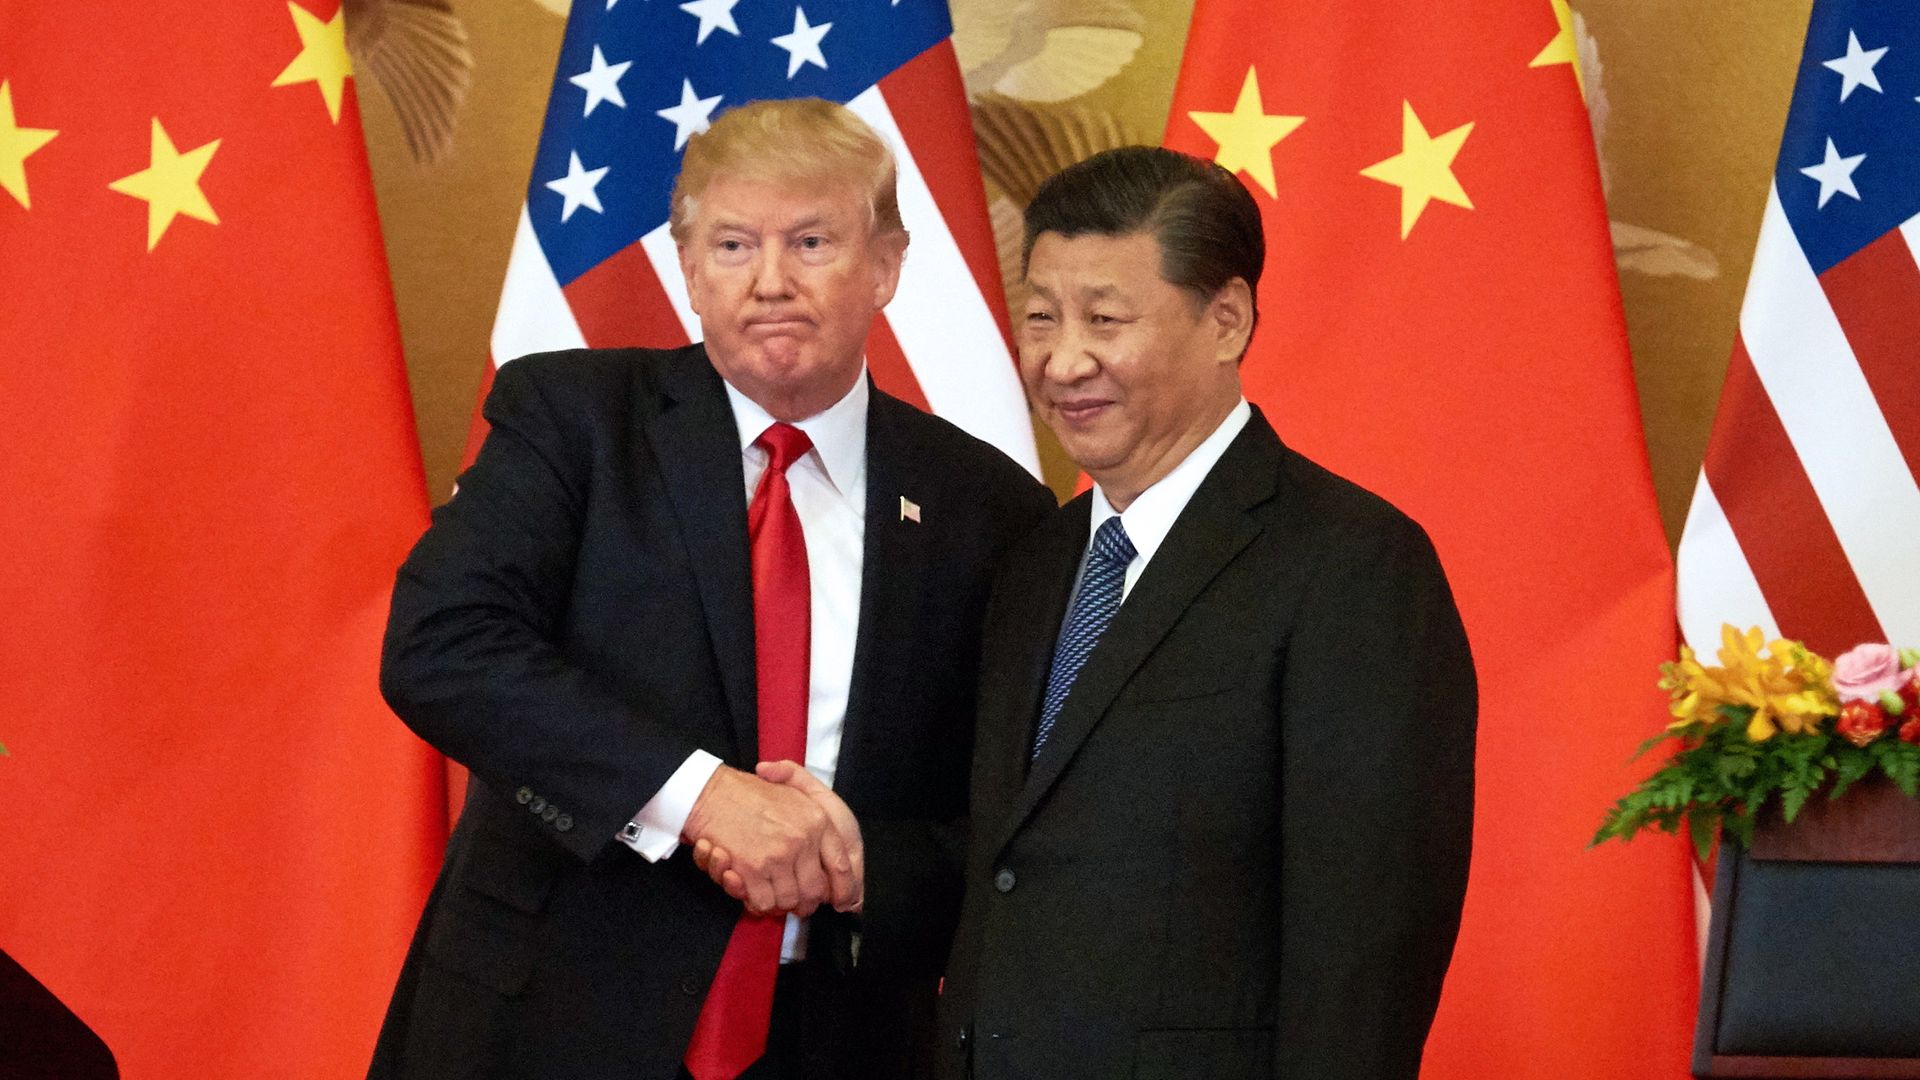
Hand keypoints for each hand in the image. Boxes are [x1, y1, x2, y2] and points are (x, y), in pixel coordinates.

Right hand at [681, 766, 850, 916]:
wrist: (713, 793)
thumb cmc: (751, 793)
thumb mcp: (796, 791)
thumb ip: (817, 820)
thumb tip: (833, 860)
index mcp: (818, 820)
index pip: (842, 866)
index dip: (843, 889)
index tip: (839, 900)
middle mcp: (803, 839)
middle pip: (814, 892)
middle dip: (804, 903)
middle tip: (794, 903)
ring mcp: (777, 855)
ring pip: (787, 901)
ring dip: (778, 902)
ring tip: (768, 890)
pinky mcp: (752, 869)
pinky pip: (763, 903)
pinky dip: (756, 902)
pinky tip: (751, 888)